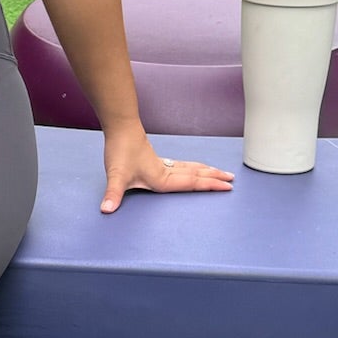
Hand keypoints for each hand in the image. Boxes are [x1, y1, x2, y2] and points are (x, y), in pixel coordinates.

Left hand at [100, 129, 233, 212]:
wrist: (120, 128)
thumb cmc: (120, 151)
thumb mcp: (115, 176)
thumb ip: (113, 195)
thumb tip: (106, 210)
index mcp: (162, 179)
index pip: (192, 183)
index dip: (210, 185)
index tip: (227, 186)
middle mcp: (166, 172)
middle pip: (196, 175)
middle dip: (214, 178)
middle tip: (232, 180)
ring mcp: (162, 165)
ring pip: (190, 169)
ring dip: (205, 171)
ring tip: (219, 173)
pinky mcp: (156, 161)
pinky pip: (181, 166)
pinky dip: (192, 168)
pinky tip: (192, 169)